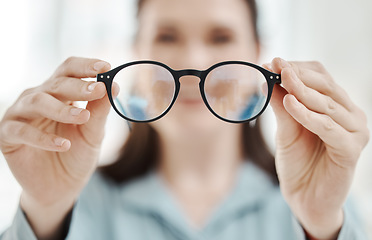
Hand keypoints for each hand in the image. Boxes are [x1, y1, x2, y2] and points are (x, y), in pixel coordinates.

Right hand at [0, 57, 116, 237]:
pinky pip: (22, 131)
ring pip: (37, 101)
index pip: (69, 70)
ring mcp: (21, 114)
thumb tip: (113, 84)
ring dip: (61, 108)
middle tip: (98, 89)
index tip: (106, 66)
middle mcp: (38, 97)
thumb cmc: (77, 154)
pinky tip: (64, 145)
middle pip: (56, 83)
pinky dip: (44, 138)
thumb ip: (100, 110)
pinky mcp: (8, 135)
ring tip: (83, 117)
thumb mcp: (92, 132)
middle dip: (79, 86)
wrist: (61, 187)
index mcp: (59, 93)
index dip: (86, 66)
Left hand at [265, 58, 368, 238]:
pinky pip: (327, 127)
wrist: (304, 196)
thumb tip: (269, 76)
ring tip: (279, 78)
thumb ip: (281, 104)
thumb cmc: (297, 161)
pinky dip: (308, 115)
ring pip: (327, 103)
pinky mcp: (351, 149)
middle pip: (326, 85)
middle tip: (275, 64)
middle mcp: (350, 115)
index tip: (273, 60)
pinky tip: (289, 104)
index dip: (297, 68)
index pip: (321, 76)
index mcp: (336, 106)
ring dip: (301, 90)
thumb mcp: (286, 128)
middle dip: (298, 74)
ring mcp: (354, 131)